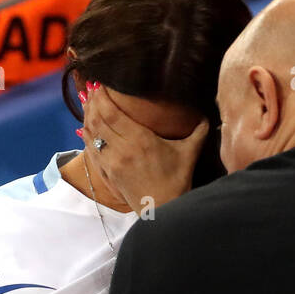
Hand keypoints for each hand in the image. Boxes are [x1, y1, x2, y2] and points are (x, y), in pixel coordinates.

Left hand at [80, 81, 208, 216]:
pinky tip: (85, 127)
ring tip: (86, 102)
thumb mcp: (190, 152)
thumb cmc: (177, 180)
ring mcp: (112, 162)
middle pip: (98, 120)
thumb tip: (209, 114)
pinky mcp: (108, 174)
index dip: (101, 97)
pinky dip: (86, 136)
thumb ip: (199, 130)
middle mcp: (122, 149)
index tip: (99, 84)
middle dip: (92, 102)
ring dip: (87, 116)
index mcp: (140, 139)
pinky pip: (91, 150)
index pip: (112, 113)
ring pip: (91, 134)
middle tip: (90, 88)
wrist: (163, 209)